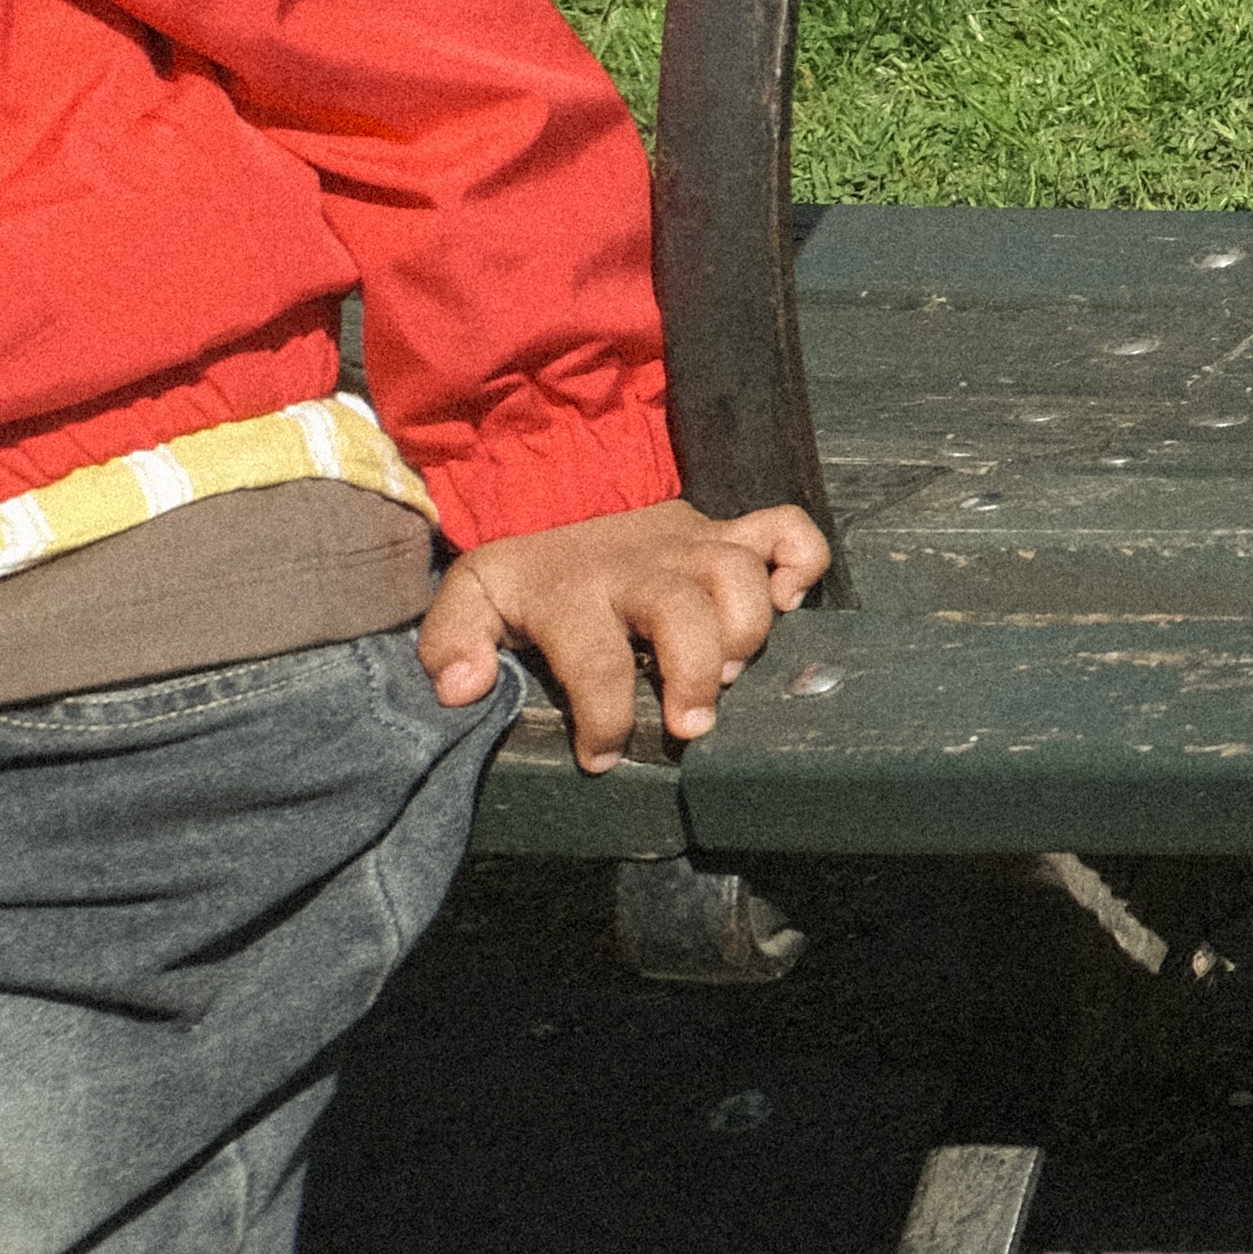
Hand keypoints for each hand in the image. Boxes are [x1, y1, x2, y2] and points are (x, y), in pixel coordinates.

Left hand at [420, 500, 833, 772]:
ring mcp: (692, 542)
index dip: (605, 717)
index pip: (595, 657)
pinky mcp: (729, 530)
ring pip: (739, 573)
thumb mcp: (472, 598)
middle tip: (692, 725)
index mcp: (573, 587)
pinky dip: (801, 563)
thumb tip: (464, 689)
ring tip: (731, 676)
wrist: (564, 495)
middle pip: (683, 610)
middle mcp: (641, 563)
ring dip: (748, 629)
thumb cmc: (529, 573)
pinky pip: (786, 530)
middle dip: (694, 674)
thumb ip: (451, 641)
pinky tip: (787, 603)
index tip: (602, 758)